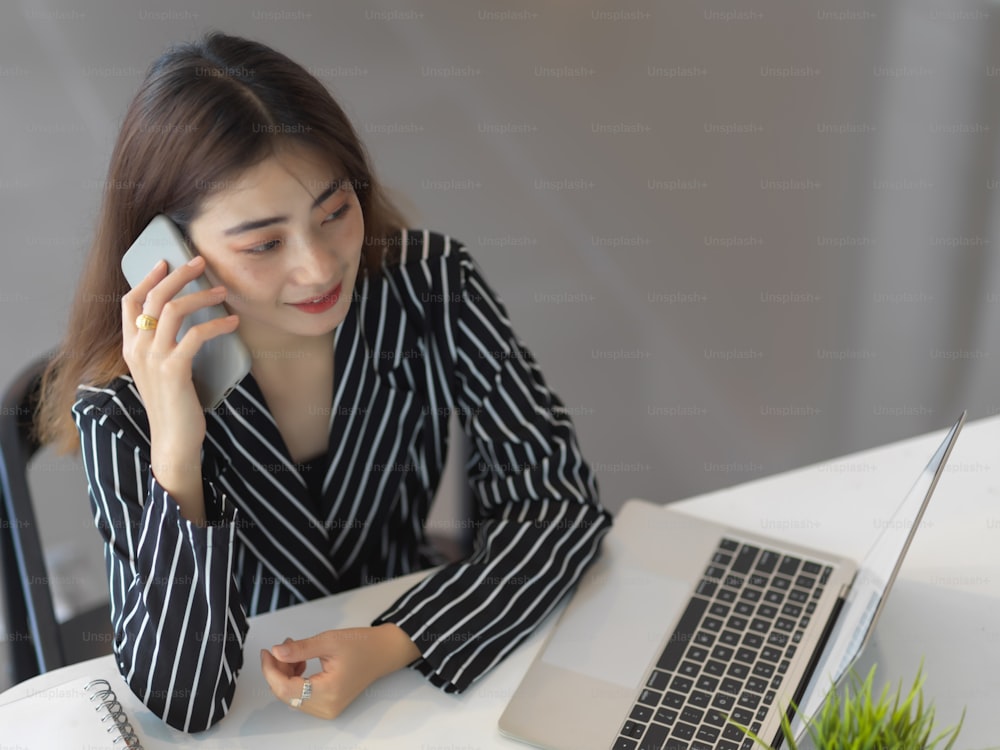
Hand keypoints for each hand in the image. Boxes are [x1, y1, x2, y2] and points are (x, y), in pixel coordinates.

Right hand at [121, 255, 238, 522]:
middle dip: (178, 274)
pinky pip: (195, 335)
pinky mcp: (174, 370)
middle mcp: (137, 349)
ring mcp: (153, 359)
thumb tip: (186, 320)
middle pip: (153, 297)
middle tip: (202, 262)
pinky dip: (216, 324)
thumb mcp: (161, 371)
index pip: (129, 301)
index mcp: (130, 347)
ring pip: (172, 310)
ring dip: (201, 295)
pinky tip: (232, 322)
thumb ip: (164, 347)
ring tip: (223, 291)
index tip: (166, 261)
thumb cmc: (174, 406)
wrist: (173, 441)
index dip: (147, 278)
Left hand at [260, 625, 420, 718]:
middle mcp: (326, 707)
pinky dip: (296, 680)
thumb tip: (276, 653)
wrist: (383, 652)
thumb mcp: (329, 641)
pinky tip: (301, 663)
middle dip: (278, 670)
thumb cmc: (362, 645)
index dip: (271, 670)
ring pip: (292, 696)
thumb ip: (300, 648)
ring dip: (286, 674)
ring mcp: (327, 709)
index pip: (286, 688)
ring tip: (294, 652)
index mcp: (328, 692)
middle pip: (287, 694)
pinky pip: (302, 696)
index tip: (266, 652)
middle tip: (281, 648)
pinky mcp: (327, 705)